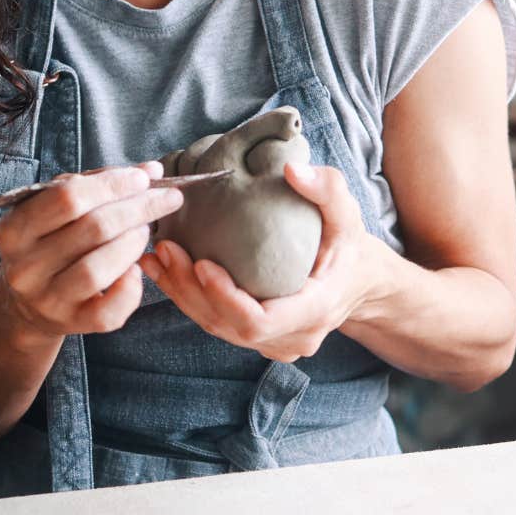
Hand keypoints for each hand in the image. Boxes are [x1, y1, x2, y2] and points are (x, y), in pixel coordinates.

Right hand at [0, 162, 183, 338]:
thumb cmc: (51, 241)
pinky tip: (137, 270)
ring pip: (98, 268)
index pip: (68, 197)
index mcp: (14, 230)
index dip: (112, 184)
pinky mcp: (71, 324)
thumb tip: (151, 169)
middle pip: (92, 229)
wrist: (28, 302)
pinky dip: (130, 288)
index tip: (144, 177)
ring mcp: (46, 300)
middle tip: (166, 198)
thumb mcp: (59, 210)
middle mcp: (24, 267)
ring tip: (147, 230)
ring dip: (133, 243)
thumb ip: (99, 184)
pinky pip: (108, 310)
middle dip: (138, 208)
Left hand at [139, 162, 387, 363]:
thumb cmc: (349, 245)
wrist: (359, 283)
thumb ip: (327, 189)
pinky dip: (189, 298)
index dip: (226, 298)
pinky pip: (218, 324)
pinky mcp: (258, 340)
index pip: (261, 320)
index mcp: (315, 310)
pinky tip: (165, 270)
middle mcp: (292, 338)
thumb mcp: (348, 213)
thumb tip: (292, 170)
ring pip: (217, 328)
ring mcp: (274, 344)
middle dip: (192, 291)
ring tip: (157, 257)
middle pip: (230, 327)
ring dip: (182, 295)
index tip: (202, 262)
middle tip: (167, 249)